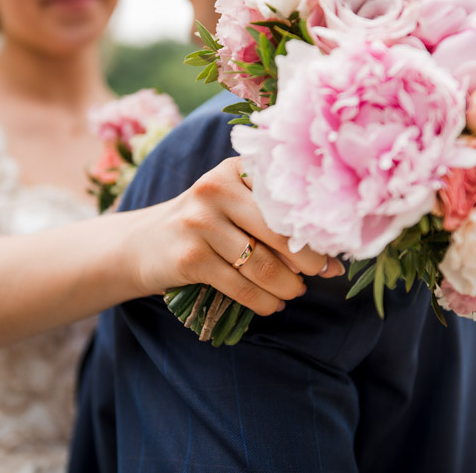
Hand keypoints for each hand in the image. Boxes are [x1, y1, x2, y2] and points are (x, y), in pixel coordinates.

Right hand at [125, 157, 343, 315]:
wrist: (141, 244)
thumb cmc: (204, 225)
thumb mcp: (232, 205)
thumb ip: (274, 222)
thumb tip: (332, 260)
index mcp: (235, 169)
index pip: (288, 198)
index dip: (315, 227)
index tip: (335, 249)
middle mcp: (216, 189)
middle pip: (280, 231)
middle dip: (309, 261)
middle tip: (321, 276)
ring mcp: (199, 223)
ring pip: (262, 264)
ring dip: (287, 286)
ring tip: (294, 292)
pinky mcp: (189, 257)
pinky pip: (241, 286)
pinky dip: (264, 302)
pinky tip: (272, 305)